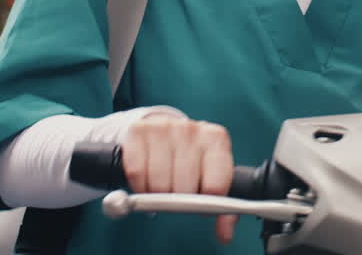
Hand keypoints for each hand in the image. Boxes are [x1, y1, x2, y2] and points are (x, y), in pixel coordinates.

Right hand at [122, 114, 236, 243]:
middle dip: (179, 199)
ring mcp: (164, 127)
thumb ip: (222, 206)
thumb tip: (224, 233)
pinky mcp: (139, 130)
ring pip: (159, 184)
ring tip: (162, 187)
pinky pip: (137, 172)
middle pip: (184, 187)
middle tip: (177, 194)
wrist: (165, 132)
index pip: (215, 185)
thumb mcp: (212, 176)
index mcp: (216, 139)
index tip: (200, 205)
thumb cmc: (192, 160)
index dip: (205, 203)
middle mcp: (191, 129)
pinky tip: (147, 180)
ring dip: (157, 195)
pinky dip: (139, 186)